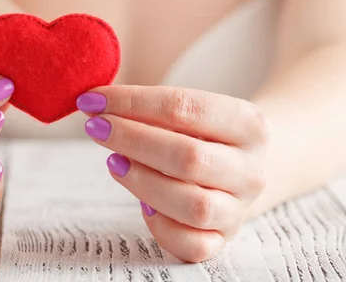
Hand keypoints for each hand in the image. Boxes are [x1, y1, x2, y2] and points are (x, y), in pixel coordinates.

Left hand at [77, 86, 269, 262]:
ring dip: (143, 182)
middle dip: (132, 140)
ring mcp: (240, 209)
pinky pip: (192, 245)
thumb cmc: (205, 133)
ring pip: (193, 205)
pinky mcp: (223, 239)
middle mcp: (251, 169)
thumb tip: (96, 105)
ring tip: (113, 161)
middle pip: (188, 157)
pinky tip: (142, 204)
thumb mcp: (193, 111)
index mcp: (250, 125)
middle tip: (96, 128)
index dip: (134, 102)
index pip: (187, 108)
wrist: (244, 166)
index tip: (94, 100)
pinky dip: (161, 227)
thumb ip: (152, 108)